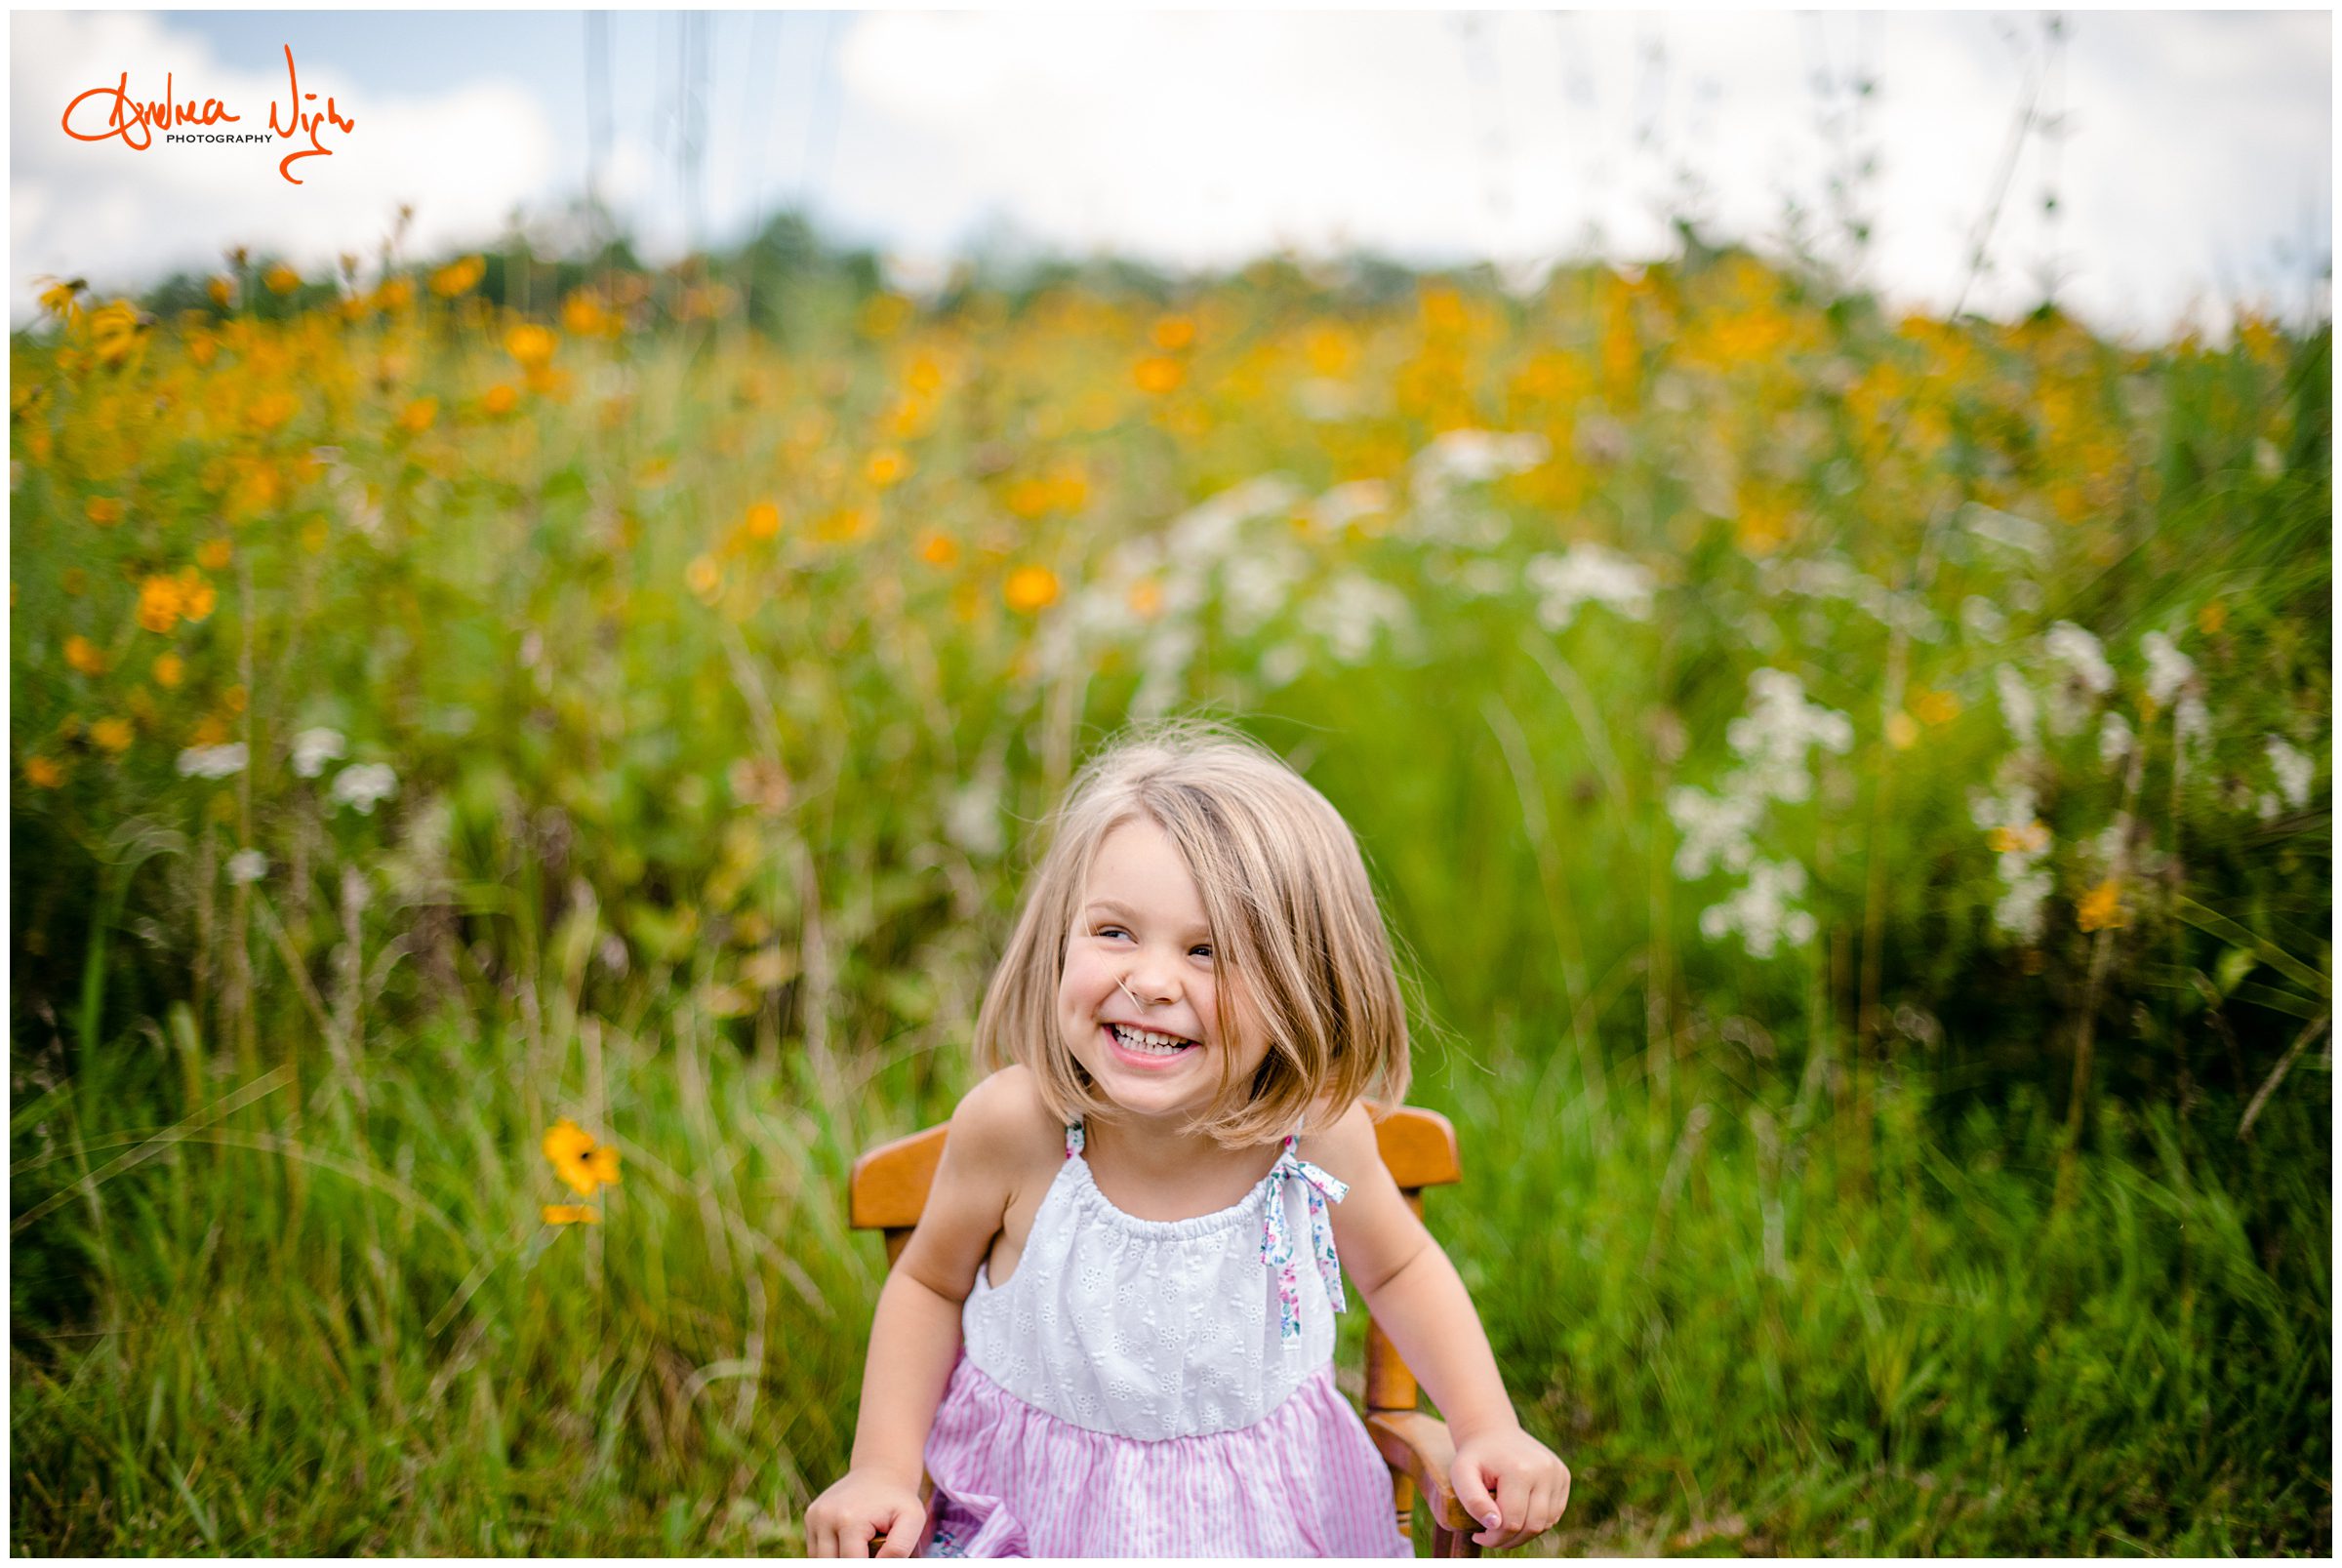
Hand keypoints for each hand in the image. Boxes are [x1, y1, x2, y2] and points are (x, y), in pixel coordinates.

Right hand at [806, 1468, 927, 1557]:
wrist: (880, 1472)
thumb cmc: (898, 1500)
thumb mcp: (912, 1518)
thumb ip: (900, 1547)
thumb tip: (880, 1565)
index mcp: (849, 1519)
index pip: (851, 1563)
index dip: (867, 1567)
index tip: (878, 1557)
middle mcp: (825, 1516)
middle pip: (833, 1564)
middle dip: (851, 1562)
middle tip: (870, 1549)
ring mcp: (814, 1516)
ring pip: (821, 1560)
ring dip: (839, 1559)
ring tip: (860, 1546)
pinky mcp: (810, 1516)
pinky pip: (816, 1550)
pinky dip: (831, 1553)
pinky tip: (849, 1542)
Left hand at [1450, 1425, 1570, 1550]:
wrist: (1493, 1431)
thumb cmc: (1475, 1456)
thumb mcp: (1461, 1473)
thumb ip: (1473, 1500)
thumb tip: (1494, 1524)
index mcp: (1520, 1470)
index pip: (1511, 1522)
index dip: (1494, 1537)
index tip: (1478, 1535)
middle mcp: (1545, 1471)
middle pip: (1531, 1526)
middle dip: (1510, 1539)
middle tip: (1491, 1537)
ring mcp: (1558, 1472)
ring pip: (1545, 1524)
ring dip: (1524, 1533)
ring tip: (1503, 1524)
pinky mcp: (1563, 1476)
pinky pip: (1554, 1514)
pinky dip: (1536, 1521)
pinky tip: (1518, 1513)